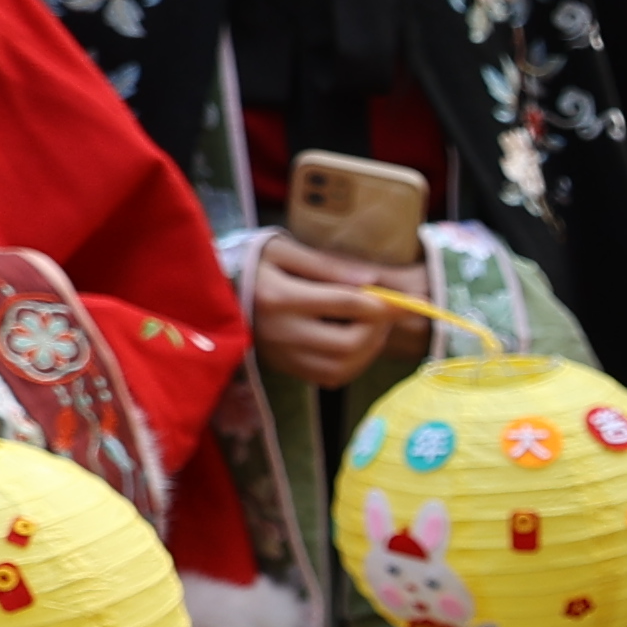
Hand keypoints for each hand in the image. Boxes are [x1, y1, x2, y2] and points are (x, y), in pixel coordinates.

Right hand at [244, 232, 422, 390]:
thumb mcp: (284, 250)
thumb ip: (327, 264)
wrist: (213, 292)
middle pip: (349, 342)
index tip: (413, 301)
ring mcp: (281, 356)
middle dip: (379, 328)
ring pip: (343, 365)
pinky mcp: (285, 369)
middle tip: (386, 310)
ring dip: (371, 347)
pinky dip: (355, 362)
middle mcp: (279, 332)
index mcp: (278, 296)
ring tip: (372, 324)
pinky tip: (356, 341)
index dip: (386, 303)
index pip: (346, 304)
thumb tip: (374, 281)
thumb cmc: (253, 262)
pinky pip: (331, 376)